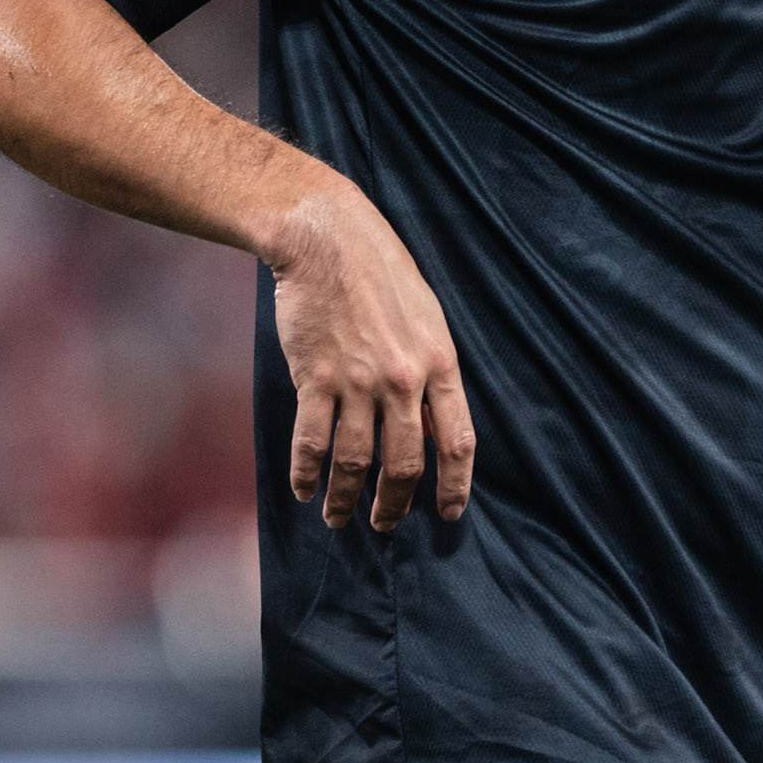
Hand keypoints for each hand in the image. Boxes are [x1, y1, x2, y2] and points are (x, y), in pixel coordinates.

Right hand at [270, 178, 473, 532]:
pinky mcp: (315, 377)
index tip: (447, 514)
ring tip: (338, 516)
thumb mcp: (427, 319)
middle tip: (384, 523)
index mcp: (440, 363)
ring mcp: (358, 381)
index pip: (457, 441)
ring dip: (346, 498)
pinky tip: (305, 490)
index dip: (454, 486)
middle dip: (394, 505)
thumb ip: (433, 371)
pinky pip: (312, 442)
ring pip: (355, 463)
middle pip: (404, 465)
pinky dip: (307, 474)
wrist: (329, 239)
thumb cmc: (382, 273)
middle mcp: (403, 380)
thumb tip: (431, 425)